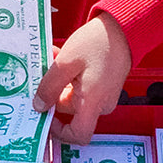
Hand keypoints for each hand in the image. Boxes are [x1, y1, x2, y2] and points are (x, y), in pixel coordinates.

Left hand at [31, 13, 131, 144]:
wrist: (123, 27)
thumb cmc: (98, 42)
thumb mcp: (66, 63)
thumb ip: (49, 87)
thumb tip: (39, 106)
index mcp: (93, 102)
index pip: (78, 135)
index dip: (58, 132)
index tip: (45, 117)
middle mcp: (101, 104)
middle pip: (70, 112)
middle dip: (53, 93)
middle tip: (42, 74)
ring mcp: (103, 95)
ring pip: (73, 96)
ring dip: (59, 81)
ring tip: (53, 59)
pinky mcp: (103, 86)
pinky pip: (81, 88)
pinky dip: (70, 77)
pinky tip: (63, 58)